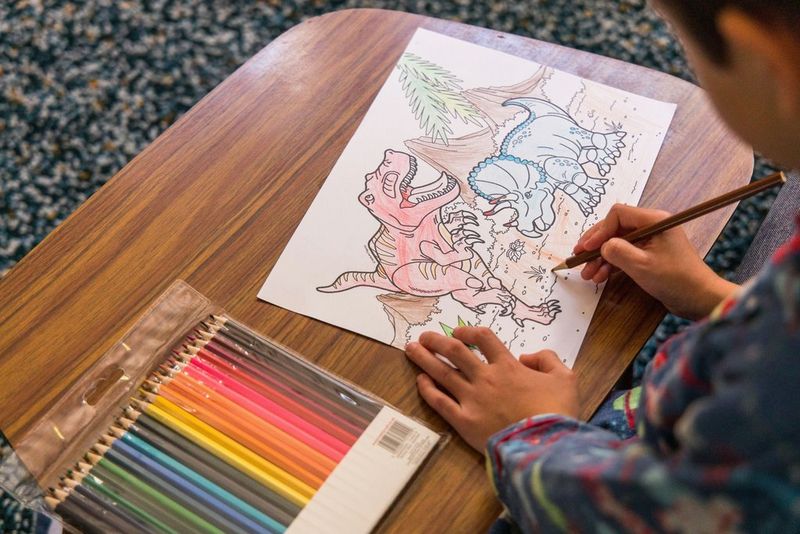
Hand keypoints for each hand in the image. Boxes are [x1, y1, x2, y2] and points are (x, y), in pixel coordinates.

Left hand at [405, 327, 578, 451]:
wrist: (546, 446)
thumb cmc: (558, 413)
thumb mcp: (567, 378)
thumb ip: (548, 360)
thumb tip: (528, 356)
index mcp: (508, 366)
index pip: (483, 339)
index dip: (468, 331)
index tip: (458, 331)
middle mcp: (485, 378)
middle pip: (455, 352)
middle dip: (437, 341)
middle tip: (425, 336)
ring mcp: (472, 399)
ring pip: (442, 372)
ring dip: (425, 358)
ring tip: (411, 349)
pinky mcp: (464, 422)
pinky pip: (439, 401)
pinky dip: (427, 389)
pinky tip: (420, 380)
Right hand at [574, 204, 738, 319]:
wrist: (700, 298)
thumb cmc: (675, 279)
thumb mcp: (642, 265)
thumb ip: (618, 252)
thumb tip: (601, 246)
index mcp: (654, 221)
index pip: (618, 215)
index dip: (599, 230)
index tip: (587, 248)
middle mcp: (652, 226)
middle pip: (615, 228)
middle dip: (596, 245)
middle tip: (578, 258)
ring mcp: (651, 241)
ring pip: (618, 243)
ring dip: (601, 258)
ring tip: (587, 274)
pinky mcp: (651, 255)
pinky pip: (626, 254)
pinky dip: (612, 264)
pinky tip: (600, 276)